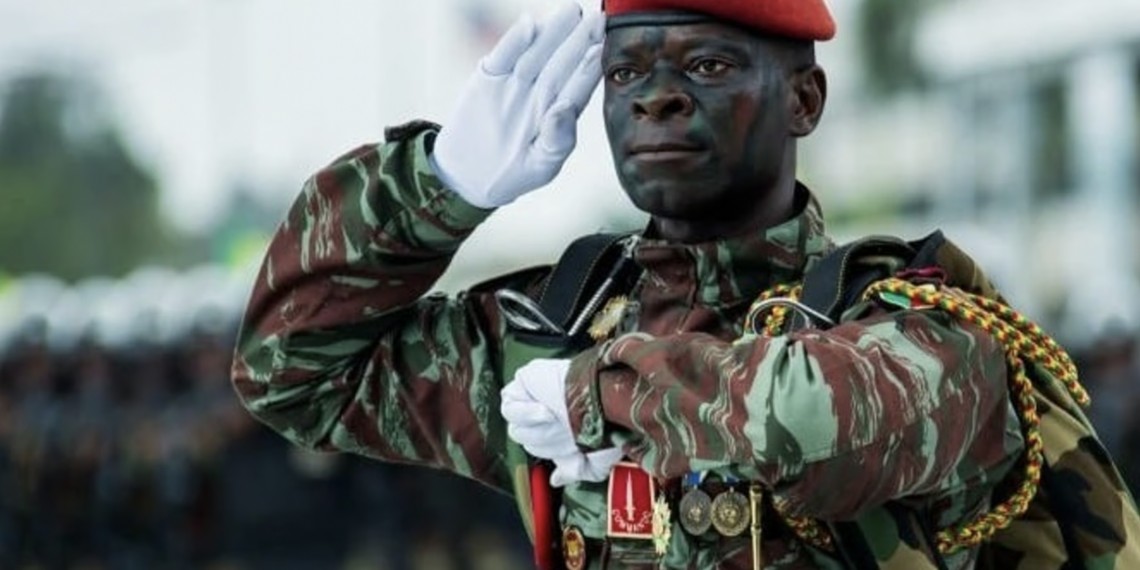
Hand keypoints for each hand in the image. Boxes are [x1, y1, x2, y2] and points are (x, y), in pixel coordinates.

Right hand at [431, 2, 604, 207]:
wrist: (468, 175)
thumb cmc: (514, 173)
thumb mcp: (540, 166)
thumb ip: (557, 141)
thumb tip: (564, 109)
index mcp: (559, 115)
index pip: (579, 85)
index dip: (592, 65)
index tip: (605, 45)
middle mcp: (540, 94)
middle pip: (561, 63)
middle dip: (579, 39)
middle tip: (597, 16)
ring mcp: (514, 84)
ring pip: (536, 54)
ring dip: (553, 32)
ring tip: (571, 11)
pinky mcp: (488, 79)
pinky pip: (503, 56)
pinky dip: (514, 41)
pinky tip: (530, 23)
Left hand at [501, 358, 622, 486]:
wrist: (604, 397)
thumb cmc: (607, 421)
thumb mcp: (597, 457)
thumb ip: (575, 471)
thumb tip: (556, 480)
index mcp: (559, 430)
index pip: (542, 450)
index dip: (554, 453)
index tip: (571, 451)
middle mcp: (546, 416)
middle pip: (527, 440)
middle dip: (546, 441)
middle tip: (565, 430)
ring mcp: (533, 398)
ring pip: (516, 427)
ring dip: (536, 428)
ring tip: (554, 418)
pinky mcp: (524, 382)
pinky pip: (509, 405)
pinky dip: (524, 413)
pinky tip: (543, 411)